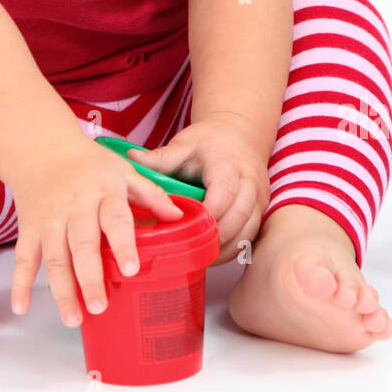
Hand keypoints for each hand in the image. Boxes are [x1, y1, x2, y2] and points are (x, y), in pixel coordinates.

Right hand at [7, 126, 184, 327]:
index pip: (115, 219)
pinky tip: (22, 307)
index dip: (123, 244)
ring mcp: (49, 220)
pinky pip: (23, 258)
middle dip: (89, 278)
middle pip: (81, 245)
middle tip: (98, 307)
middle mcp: (75, 208)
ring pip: (53, 257)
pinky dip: (19, 284)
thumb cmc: (89, 163)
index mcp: (103, 192)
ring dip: (61, 290)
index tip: (131, 269)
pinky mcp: (29, 229)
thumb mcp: (123, 171)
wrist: (43, 149)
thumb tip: (180, 217)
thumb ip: (151, 195)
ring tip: (73, 319)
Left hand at [128, 114, 270, 264]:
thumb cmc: (209, 141)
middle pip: (239, 218)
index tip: (183, 228)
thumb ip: (160, 157)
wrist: (238, 135)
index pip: (222, 195)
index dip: (205, 215)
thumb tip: (130, 159)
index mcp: (228, 166)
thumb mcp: (184, 144)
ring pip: (247, 232)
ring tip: (197, 256)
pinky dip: (231, 248)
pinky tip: (210, 253)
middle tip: (187, 250)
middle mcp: (250, 183)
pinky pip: (250, 237)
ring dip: (223, 248)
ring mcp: (260, 198)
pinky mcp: (261, 210)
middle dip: (214, 237)